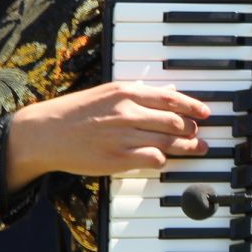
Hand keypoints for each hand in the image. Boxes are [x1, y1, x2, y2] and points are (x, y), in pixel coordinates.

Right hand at [3, 81, 210, 190]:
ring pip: (168, 141)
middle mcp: (127, 112)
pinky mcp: (118, 158)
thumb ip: (139, 94)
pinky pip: (153, 159)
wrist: (45, 132)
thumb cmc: (76, 112)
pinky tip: (166, 159)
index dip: (193, 106)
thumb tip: (169, 93)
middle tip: (201, 134)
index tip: (206, 112)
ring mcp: (123, 136)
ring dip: (187, 146)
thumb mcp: (107, 94)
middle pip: (174, 121)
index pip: (170, 98)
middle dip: (193, 129)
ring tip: (198, 148)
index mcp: (125, 92)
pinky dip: (164, 159)